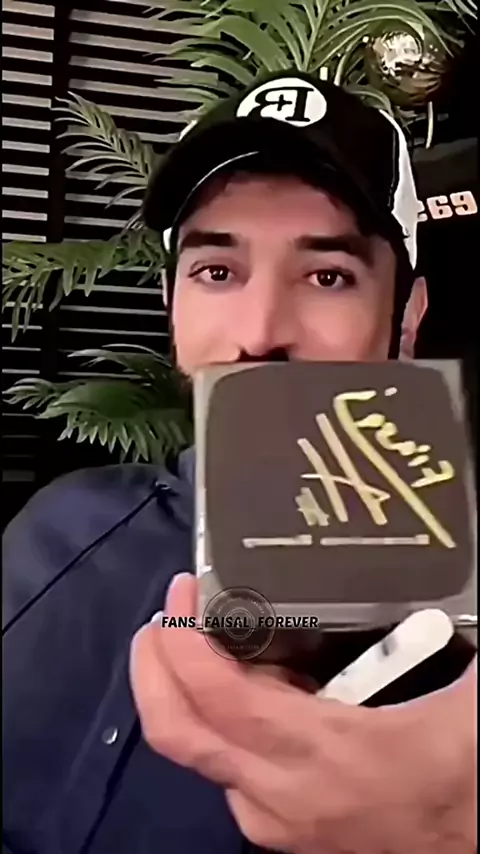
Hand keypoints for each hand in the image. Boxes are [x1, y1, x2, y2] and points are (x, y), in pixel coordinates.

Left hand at [130, 574, 476, 853]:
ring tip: (204, 635)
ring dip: (182, 691)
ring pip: (197, 753)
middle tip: (166, 614)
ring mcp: (277, 817)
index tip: (182, 590)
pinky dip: (218, 722)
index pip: (218, 695)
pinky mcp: (284, 827)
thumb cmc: (468, 778)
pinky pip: (226, 770)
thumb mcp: (468, 703)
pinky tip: (256, 687)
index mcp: (325, 752)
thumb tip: (449, 590)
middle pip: (178, 732)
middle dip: (152, 666)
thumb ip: (450, 639)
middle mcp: (282, 792)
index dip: (184, 639)